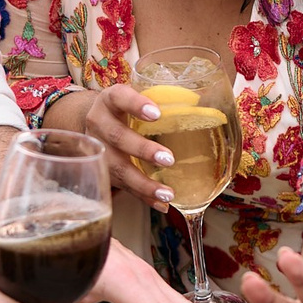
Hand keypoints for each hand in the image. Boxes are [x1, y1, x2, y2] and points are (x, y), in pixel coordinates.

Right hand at [65, 82, 178, 209]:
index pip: (119, 97)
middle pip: (117, 136)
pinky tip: (161, 204)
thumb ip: (164, 99)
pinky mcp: (103, 171)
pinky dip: (143, 197)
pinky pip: (122, 187)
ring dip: (143, 183)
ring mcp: (98, 150)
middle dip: (142, 150)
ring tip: (167, 193)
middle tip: (168, 159)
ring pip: (117, 168)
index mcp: (110, 100)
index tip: (156, 114)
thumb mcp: (138, 97)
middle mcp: (99, 123)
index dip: (135, 104)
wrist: (99, 123)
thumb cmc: (128, 109)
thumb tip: (204, 104)